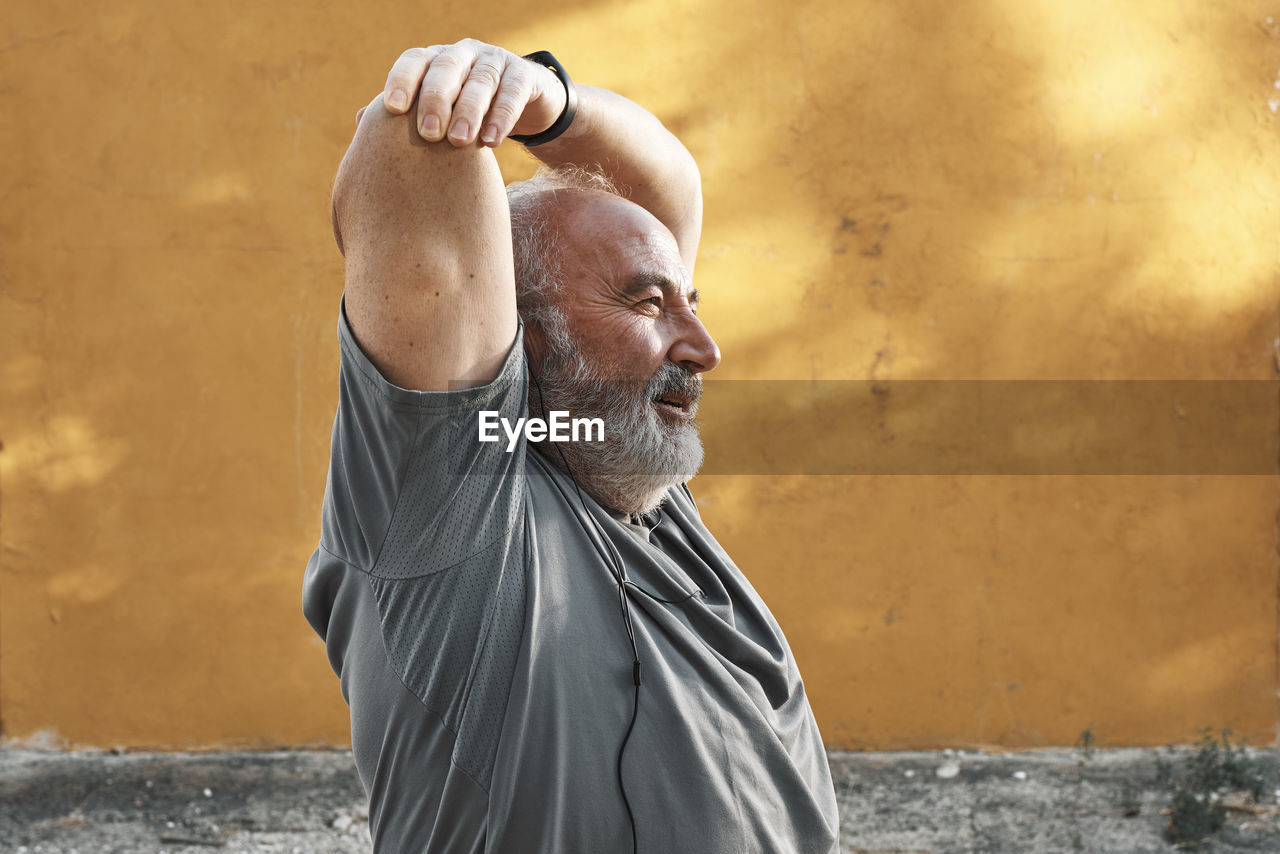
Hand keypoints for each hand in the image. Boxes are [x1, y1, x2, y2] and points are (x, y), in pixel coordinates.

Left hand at [372, 39, 567, 147]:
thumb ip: (406, 115)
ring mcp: (495, 61)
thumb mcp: (438, 109)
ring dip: (469, 111)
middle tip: (429, 133)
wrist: (525, 101)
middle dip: (436, 98)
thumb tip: (361, 122)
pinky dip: (502, 116)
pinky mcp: (524, 75)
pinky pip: (512, 92)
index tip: (392, 107)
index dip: (402, 80)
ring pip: (480, 80)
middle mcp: (463, 54)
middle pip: (446, 68)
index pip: (414, 61)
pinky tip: (491, 142)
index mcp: (436, 60)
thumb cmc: (468, 109)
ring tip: (460, 141)